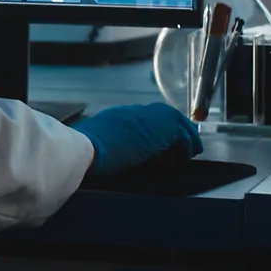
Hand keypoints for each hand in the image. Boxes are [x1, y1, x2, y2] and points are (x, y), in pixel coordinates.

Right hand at [70, 103, 203, 177]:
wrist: (84, 149)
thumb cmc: (82, 154)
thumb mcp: (94, 147)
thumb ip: (106, 146)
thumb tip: (111, 158)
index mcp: (116, 117)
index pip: (143, 119)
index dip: (155, 132)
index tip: (161, 147)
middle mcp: (132, 112)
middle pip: (163, 115)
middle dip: (174, 131)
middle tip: (182, 148)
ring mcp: (147, 117)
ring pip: (176, 122)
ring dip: (184, 138)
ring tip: (188, 153)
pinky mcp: (161, 128)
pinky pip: (182, 136)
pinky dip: (185, 148)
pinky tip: (183, 158)